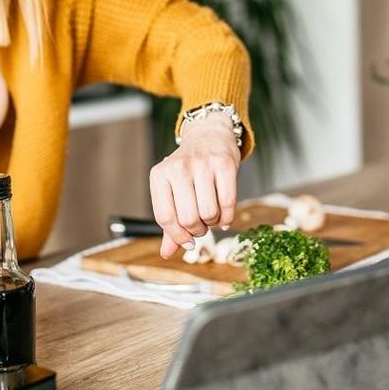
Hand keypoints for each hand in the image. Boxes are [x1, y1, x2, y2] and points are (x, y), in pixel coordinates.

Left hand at [149, 115, 240, 258]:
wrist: (209, 135)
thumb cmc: (188, 170)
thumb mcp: (172, 191)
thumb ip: (170, 223)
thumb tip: (167, 254)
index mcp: (159, 175)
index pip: (165, 218)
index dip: (177, 236)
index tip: (187, 242)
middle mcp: (178, 168)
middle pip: (189, 219)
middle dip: (197, 231)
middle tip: (201, 226)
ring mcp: (202, 164)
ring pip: (209, 213)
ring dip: (213, 223)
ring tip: (211, 217)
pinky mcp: (225, 164)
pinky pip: (229, 203)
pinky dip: (228, 217)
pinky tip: (224, 215)